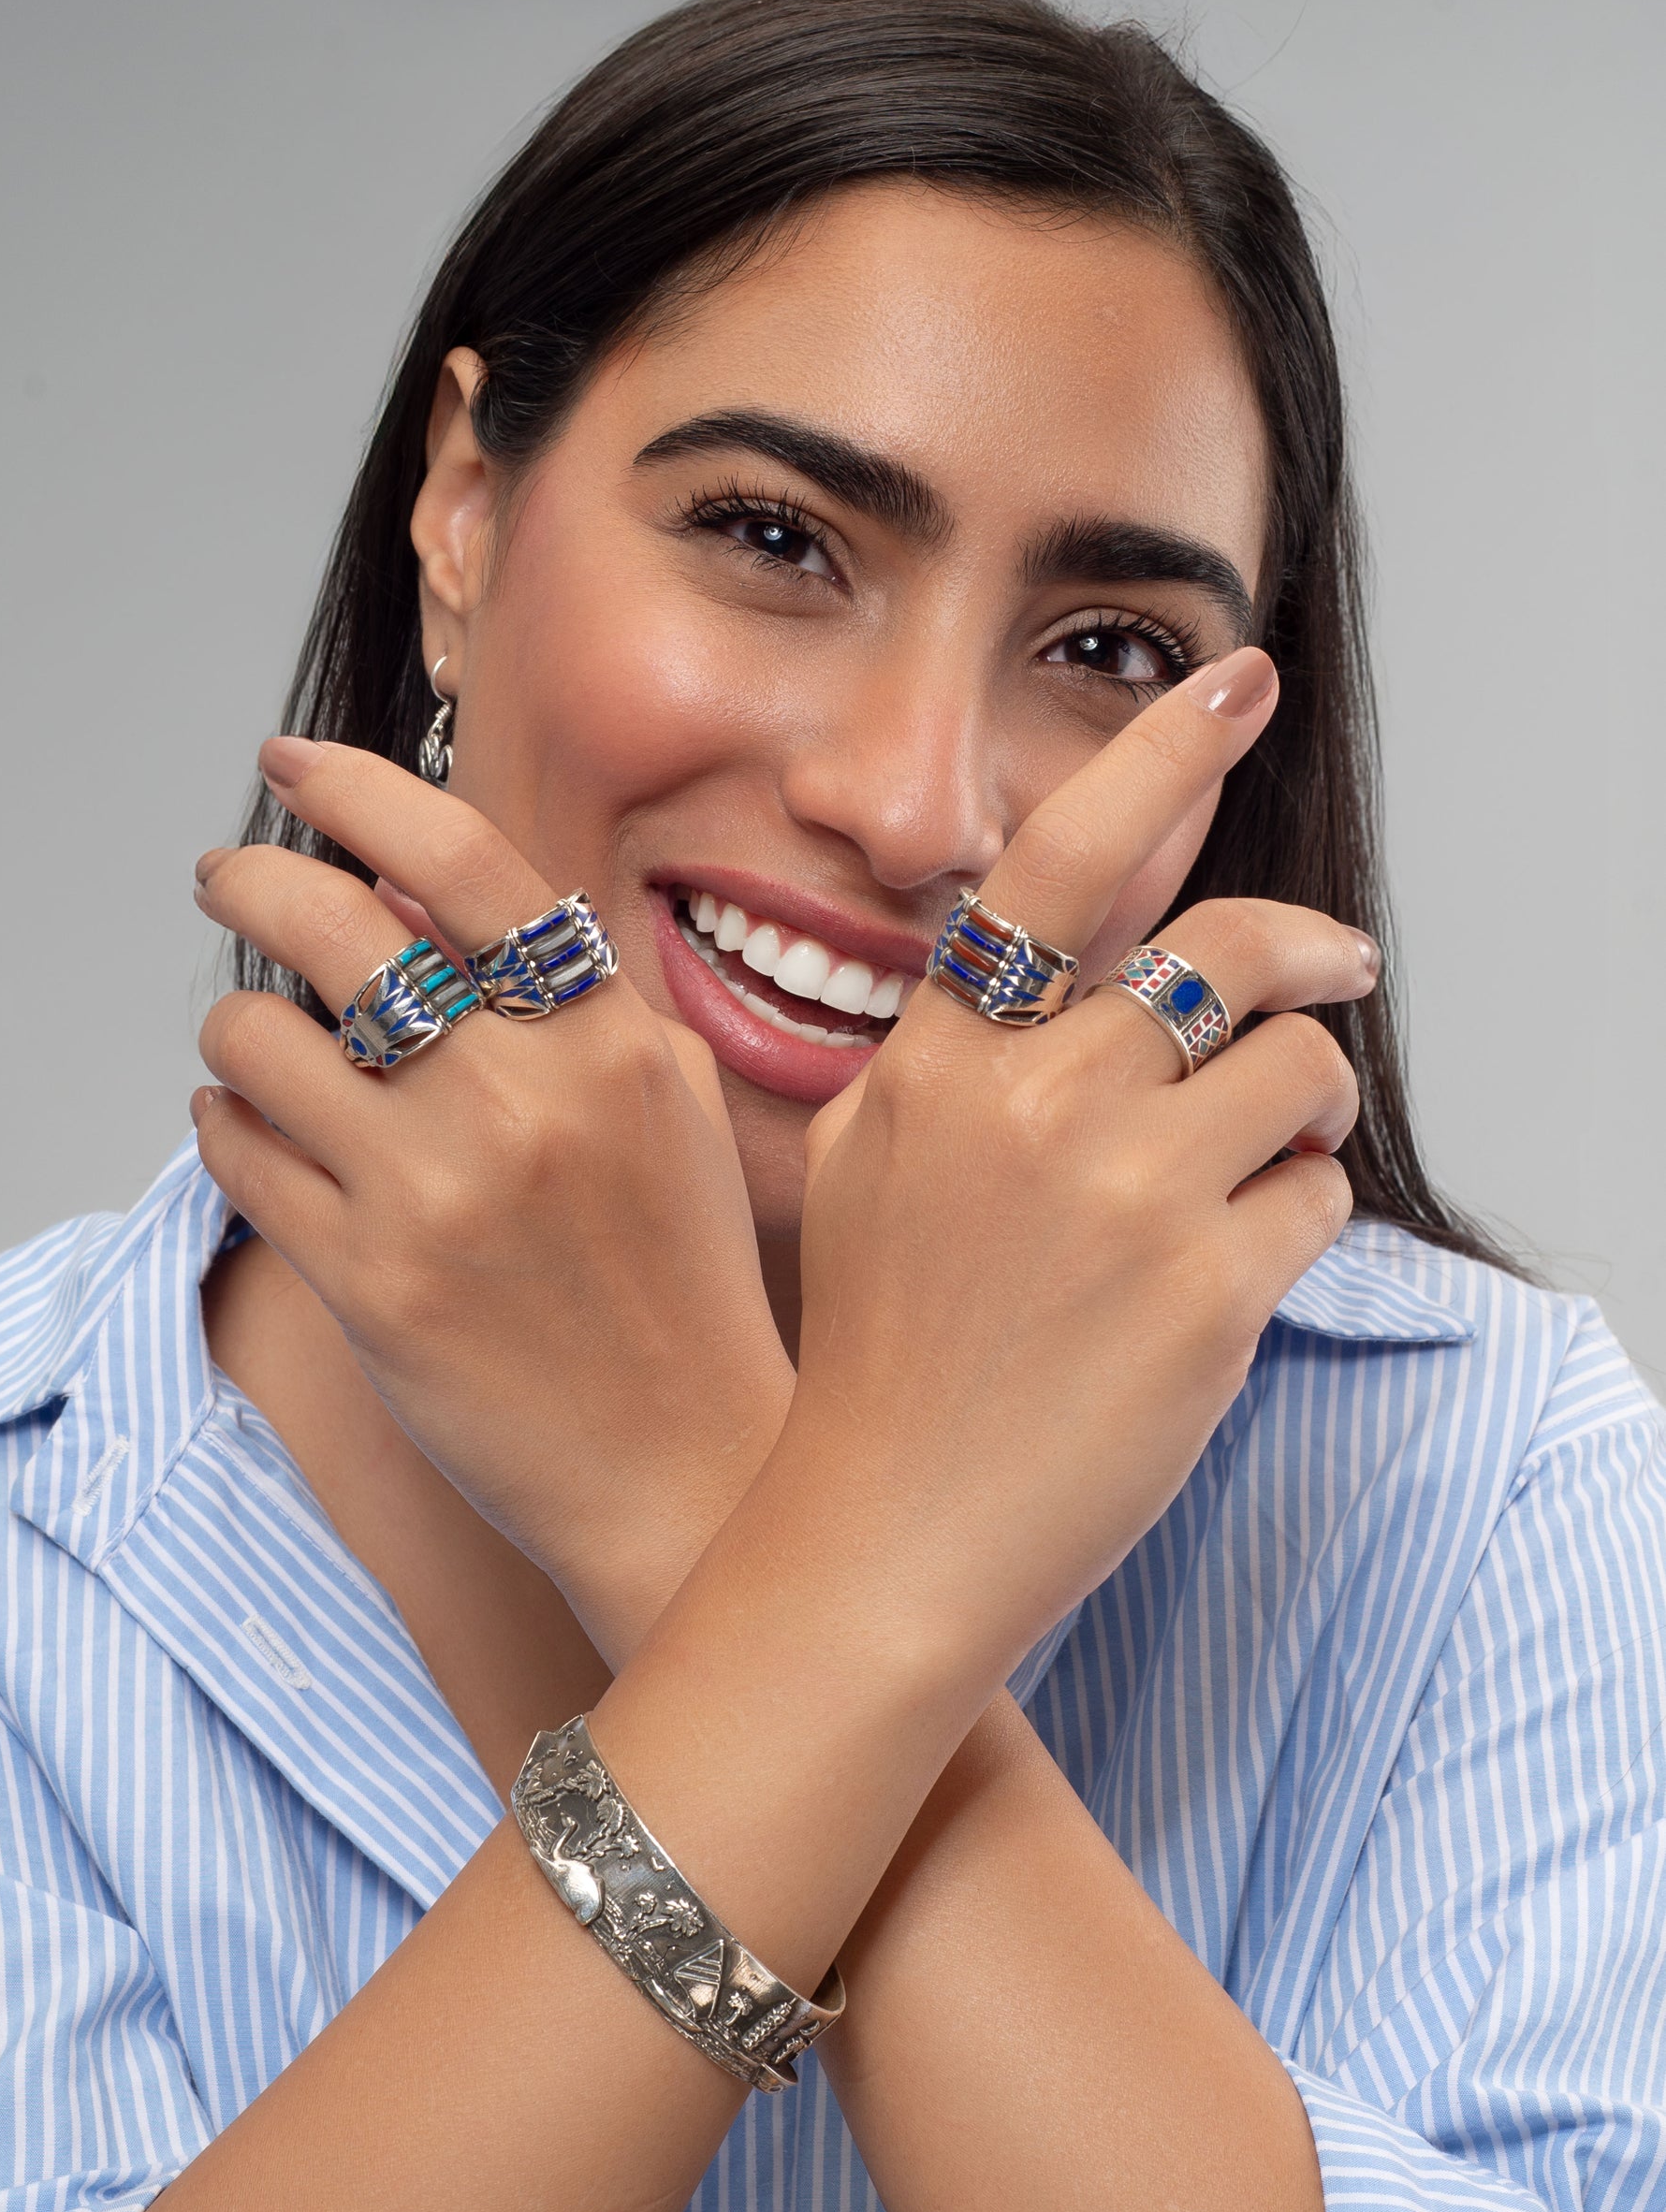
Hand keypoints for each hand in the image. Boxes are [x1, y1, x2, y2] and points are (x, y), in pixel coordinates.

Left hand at [191, 739, 793, 1650]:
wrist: (685, 1466)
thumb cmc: (682, 1282)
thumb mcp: (670, 1109)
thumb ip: (574, 990)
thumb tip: (415, 889)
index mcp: (612, 1045)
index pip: (466, 860)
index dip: (359, 787)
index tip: (293, 765)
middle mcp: (524, 1104)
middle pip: (333, 926)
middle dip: (252, 880)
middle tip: (230, 877)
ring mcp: (438, 1197)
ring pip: (260, 1042)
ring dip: (238, 1025)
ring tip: (259, 1045)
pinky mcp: (369, 1286)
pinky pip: (239, 1155)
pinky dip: (227, 1124)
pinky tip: (256, 1131)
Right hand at [783, 647, 1373, 1692]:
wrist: (886, 1534)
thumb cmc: (877, 1355)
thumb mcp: (872, 1164)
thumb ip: (953, 1045)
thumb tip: (1073, 948)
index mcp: (935, 1062)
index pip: (1058, 863)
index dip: (1155, 752)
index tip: (1234, 677)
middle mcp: (1029, 1104)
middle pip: (1222, 948)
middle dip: (1308, 947)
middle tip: (1341, 966)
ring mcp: (1123, 1196)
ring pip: (1294, 1067)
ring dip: (1304, 1099)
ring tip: (1263, 1159)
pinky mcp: (1208, 1293)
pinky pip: (1316, 1196)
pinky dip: (1299, 1211)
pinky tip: (1236, 1260)